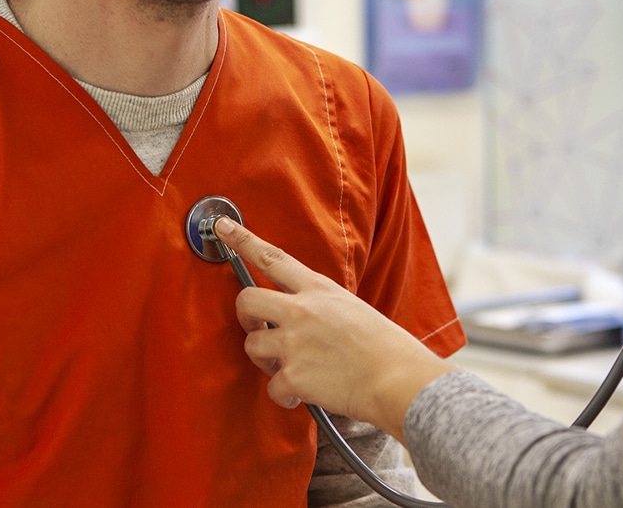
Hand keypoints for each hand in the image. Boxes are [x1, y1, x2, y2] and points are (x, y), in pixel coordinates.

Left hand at [212, 217, 456, 440]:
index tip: (222, 227)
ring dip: (265, 360)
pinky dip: (285, 396)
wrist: (400, 380)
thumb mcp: (353, 309)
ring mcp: (293, 343)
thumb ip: (321, 307)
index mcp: (319, 290)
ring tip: (290, 368)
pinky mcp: (293, 376)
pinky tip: (301, 396)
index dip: (244, 240)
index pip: (273, 258)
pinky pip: (272, 386)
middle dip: (244, 315)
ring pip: (252, 344)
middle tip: (258, 327)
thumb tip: (299, 317)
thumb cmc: (387, 348)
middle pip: (246, 300)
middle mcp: (301, 311)